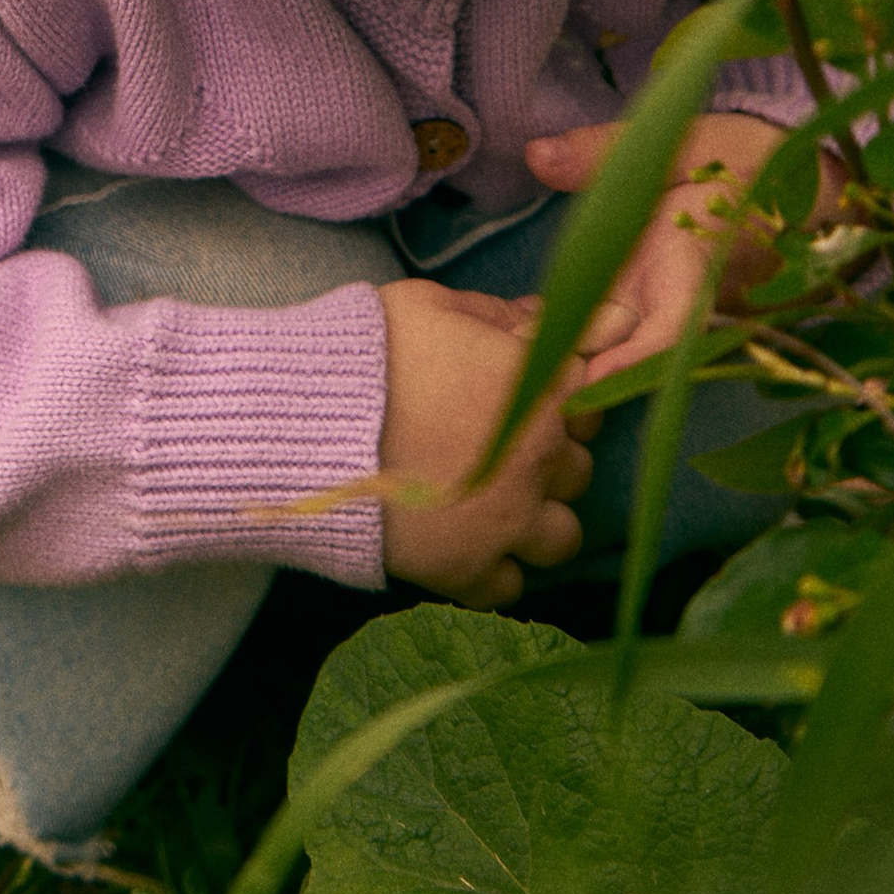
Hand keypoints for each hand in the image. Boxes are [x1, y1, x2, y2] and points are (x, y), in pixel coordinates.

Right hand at [373, 277, 619, 608]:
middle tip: (493, 450)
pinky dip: (489, 569)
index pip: (589, 397)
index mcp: (541, 389)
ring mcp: (508, 520)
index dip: (556, 397)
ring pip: (562, 536)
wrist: (304, 424)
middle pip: (576, 468)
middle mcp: (539, 459)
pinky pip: (508, 586)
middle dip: (543, 460)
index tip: (520, 399)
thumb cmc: (369, 353)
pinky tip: (458, 542)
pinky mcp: (467, 568)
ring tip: (487, 506)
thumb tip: (578, 317)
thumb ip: (510, 316)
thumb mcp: (438, 307)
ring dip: (534, 522)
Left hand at [521, 110, 786, 382]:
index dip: (633, 361)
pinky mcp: (646, 309)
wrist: (794, 188)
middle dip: (578, 374)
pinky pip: (605, 334)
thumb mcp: (688, 140)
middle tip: (516, 384)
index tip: (588, 381)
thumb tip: (535, 155)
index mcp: (702, 268)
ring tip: (505, 363)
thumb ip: (610, 151)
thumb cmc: (751, 161)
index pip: (674, 330)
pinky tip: (514, 334)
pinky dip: (563, 335)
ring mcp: (663, 311)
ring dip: (564, 359)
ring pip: (614, 352)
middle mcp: (683, 305)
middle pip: (632, 358)